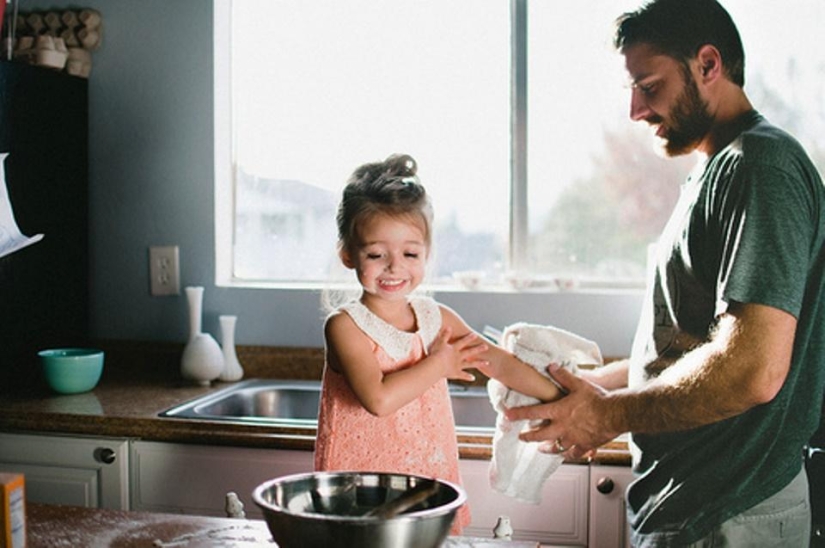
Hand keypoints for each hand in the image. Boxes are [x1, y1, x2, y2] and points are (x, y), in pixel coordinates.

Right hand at [429, 328, 487, 381]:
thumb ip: (445, 335)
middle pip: (470, 352)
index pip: (463, 342)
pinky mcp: (455, 373)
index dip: (469, 338)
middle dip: (478, 349)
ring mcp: (458, 365)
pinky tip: (473, 378)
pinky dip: (468, 377)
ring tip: (487, 363)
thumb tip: (449, 327)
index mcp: (454, 349)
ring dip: (479, 363)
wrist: (436, 366)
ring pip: (470, 364)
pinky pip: (463, 375)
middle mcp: (458, 357)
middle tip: (486, 347)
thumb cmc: (436, 354)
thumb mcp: (440, 342)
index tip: (476, 335)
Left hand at [505, 363, 619, 458]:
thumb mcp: (579, 384)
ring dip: (546, 448)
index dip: (518, 414)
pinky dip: (568, 455)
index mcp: (559, 411)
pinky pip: (573, 454)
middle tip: (521, 437)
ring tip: (541, 448)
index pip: (533, 413)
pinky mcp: (584, 445)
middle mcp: (563, 427)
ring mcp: (573, 438)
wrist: (616, 413)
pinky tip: (566, 455)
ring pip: (555, 448)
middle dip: (528, 437)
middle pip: (540, 435)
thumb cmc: (598, 399)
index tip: (508, 416)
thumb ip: (563, 376)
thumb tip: (551, 366)